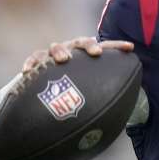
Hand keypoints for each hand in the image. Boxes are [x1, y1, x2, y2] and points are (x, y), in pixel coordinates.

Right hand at [16, 36, 134, 90]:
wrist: (46, 96)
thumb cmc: (75, 95)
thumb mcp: (91, 96)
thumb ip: (105, 100)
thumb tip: (123, 117)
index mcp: (88, 57)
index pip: (105, 48)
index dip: (117, 46)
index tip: (130, 48)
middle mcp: (72, 53)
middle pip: (80, 42)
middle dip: (88, 45)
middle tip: (95, 53)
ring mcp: (53, 56)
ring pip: (56, 47)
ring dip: (60, 51)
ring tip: (64, 60)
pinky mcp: (37, 63)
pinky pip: (33, 60)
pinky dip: (31, 63)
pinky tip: (28, 71)